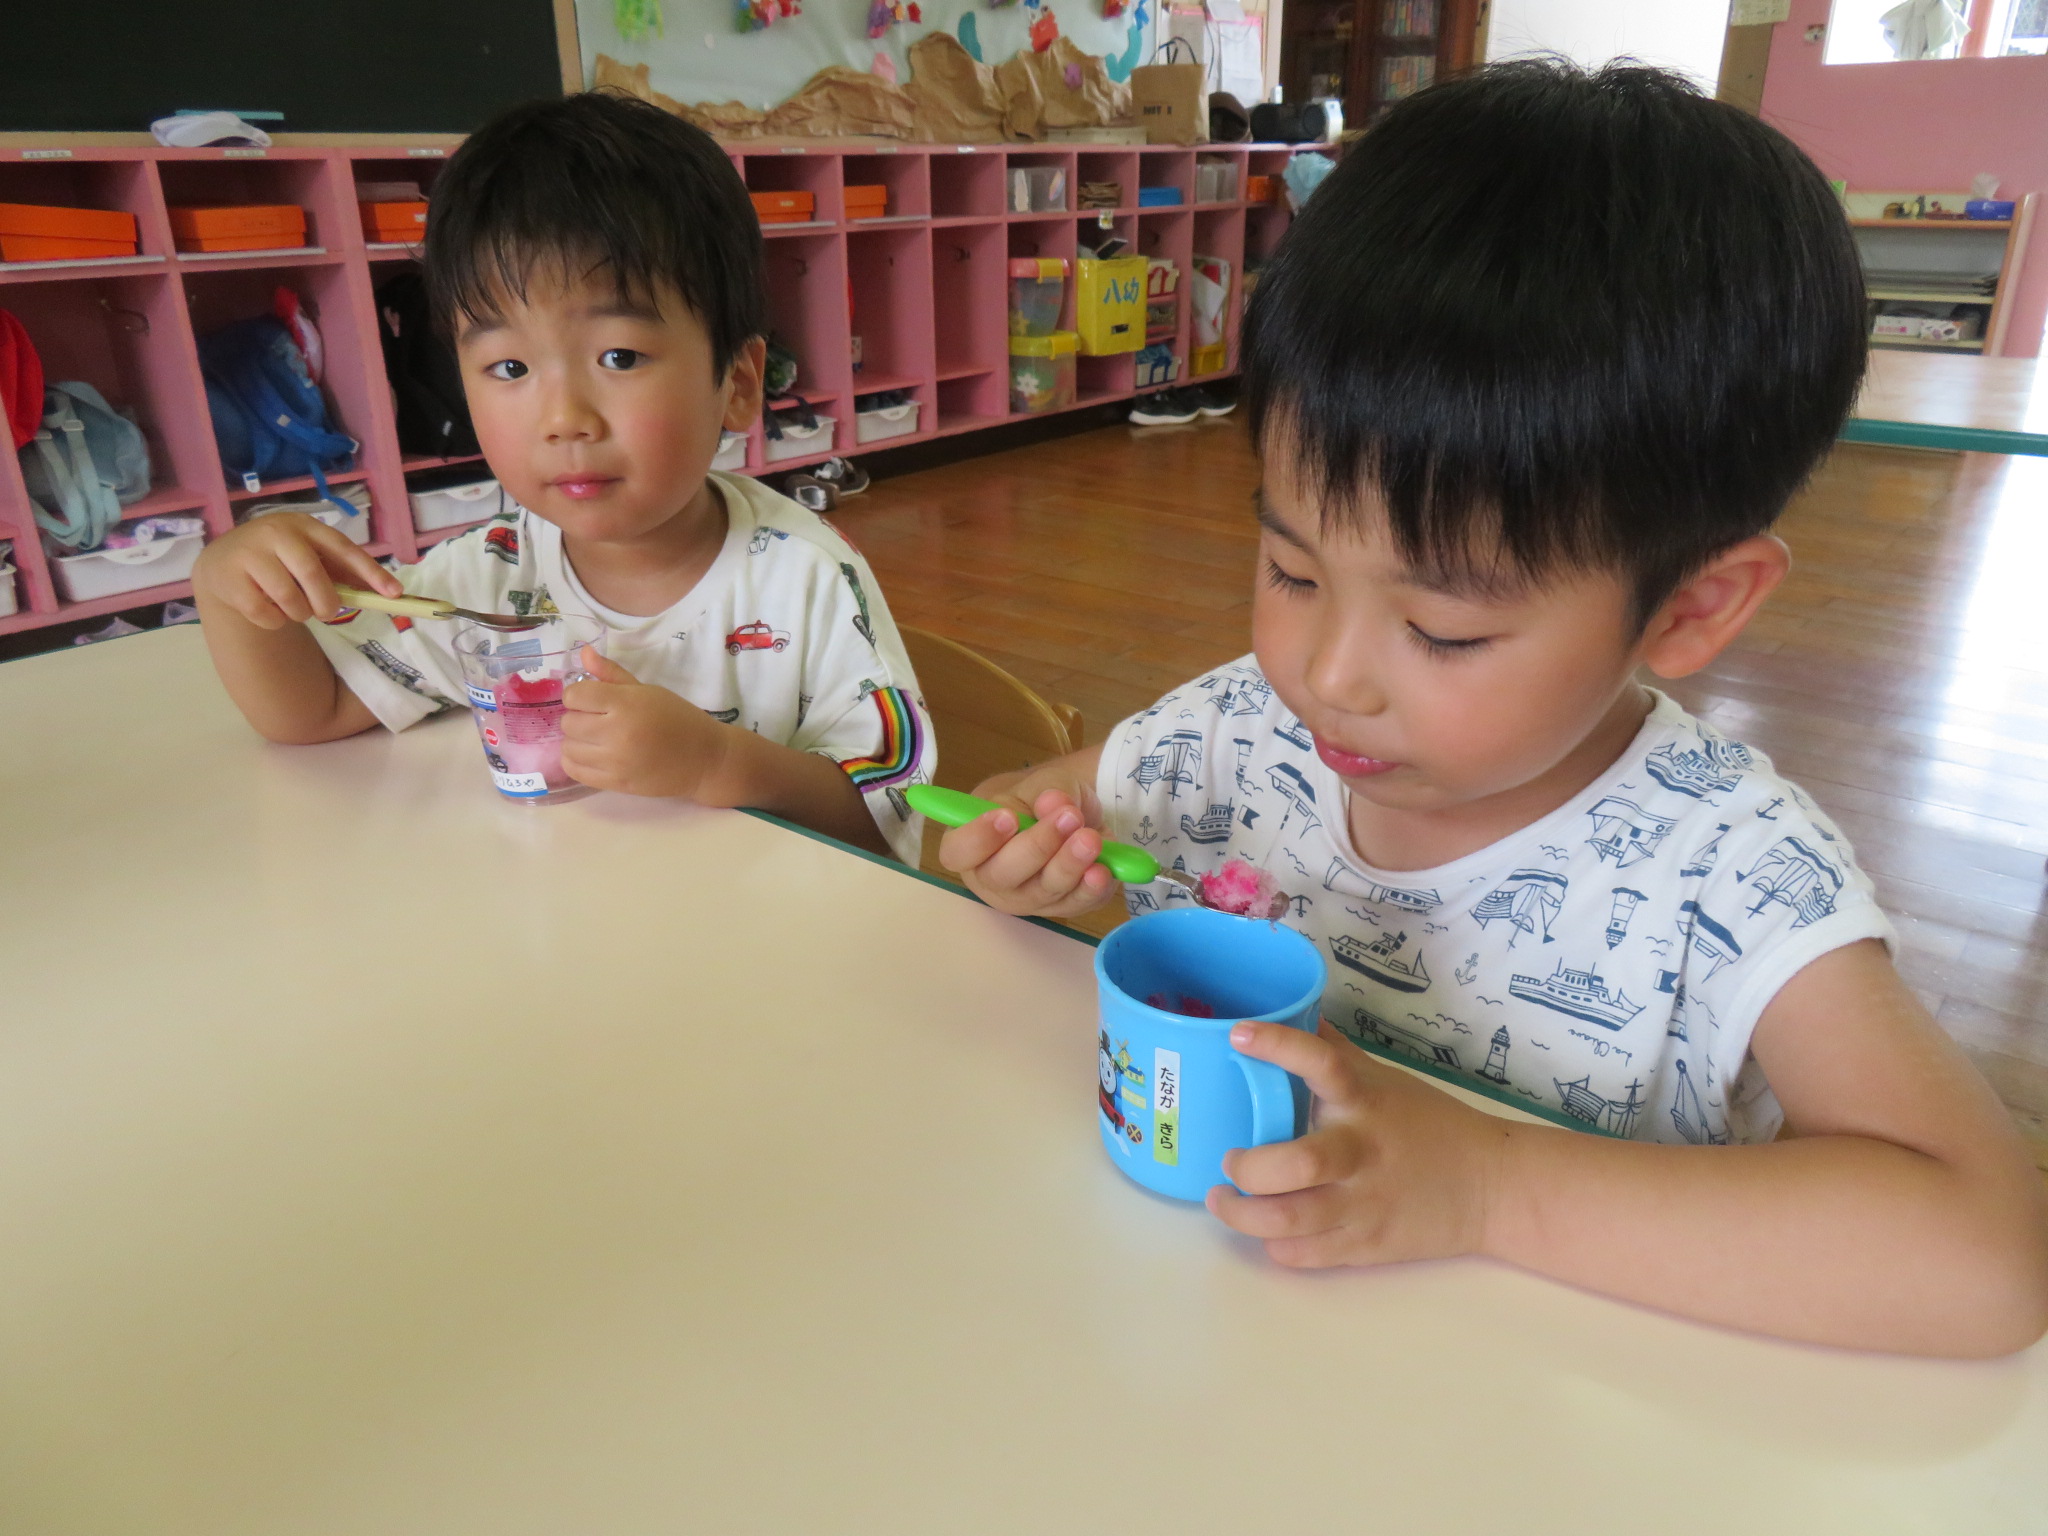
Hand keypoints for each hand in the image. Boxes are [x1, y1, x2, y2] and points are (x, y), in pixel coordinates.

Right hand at [191, 512, 400, 628]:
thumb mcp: (309, 555)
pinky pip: (265, 613)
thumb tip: (387, 592)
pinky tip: (269, 610)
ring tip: (294, 607)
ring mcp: (250, 553)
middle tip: (326, 613)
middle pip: (313, 575)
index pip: (343, 548)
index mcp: (304, 525)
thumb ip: (342, 571)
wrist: (224, 561)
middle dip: (326, 603)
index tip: (394, 594)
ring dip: (299, 613)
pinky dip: (275, 621)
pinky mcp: (230, 578)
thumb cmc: (279, 559)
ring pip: (289, 598)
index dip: (370, 572)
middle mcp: (276, 533)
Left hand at [560, 649, 736, 799]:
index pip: (575, 695)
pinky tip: (591, 754)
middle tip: (597, 718)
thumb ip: (612, 673)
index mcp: (627, 704)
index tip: (592, 698)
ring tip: (596, 737)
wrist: (704, 759)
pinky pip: (574, 770)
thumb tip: (584, 652)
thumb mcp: (647, 690)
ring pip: (568, 747)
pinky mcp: (615, 783)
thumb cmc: (678, 718)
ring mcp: (615, 761)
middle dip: (579, 717)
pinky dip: (575, 760)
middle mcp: (617, 732)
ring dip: (577, 740)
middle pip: (569, 722)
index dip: (578, 694)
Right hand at [939, 774, 1117, 920]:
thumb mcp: (1041, 783)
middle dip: (1037, 847)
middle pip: (1004, 876)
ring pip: (1043, 891)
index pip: (958, 852)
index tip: (1008, 817)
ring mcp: (1028, 900)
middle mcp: (992, 879)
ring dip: (1068, 866)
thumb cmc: (1037, 800)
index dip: (978, 838)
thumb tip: (1053, 803)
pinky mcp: (1062, 907)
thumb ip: (1044, 790)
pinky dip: (1091, 888)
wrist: (1072, 815)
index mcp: (970, 845)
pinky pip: (1076, 903)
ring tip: (1091, 839)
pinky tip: (1102, 870)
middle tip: (1067, 818)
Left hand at [1206, 1019, 1510, 1268]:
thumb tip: (1291, 1009)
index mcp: (1365, 1101)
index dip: (1279, 1046)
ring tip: (1224, 1200)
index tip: (1238, 1036)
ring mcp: (1365, 1204)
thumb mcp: (1385, 1080)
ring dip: (1242, 1214)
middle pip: (1297, 1164)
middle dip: (1248, 1167)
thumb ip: (1335, 1052)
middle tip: (1230, 1161)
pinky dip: (1274, 1245)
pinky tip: (1267, 1230)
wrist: (1492, 1188)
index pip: (1322, 1063)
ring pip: (1289, 1219)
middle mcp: (1361, 1151)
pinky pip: (1305, 1254)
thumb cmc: (1430, 1124)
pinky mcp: (1368, 1247)